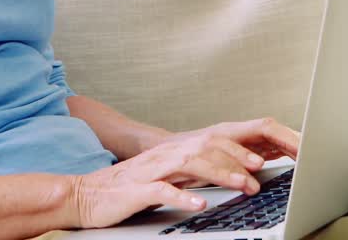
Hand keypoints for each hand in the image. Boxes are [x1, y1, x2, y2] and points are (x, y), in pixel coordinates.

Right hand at [66, 117, 300, 228]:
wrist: (85, 195)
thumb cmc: (127, 190)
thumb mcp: (166, 178)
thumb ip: (192, 174)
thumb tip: (227, 175)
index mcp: (173, 152)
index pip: (211, 143)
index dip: (238, 150)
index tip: (262, 160)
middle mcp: (164, 155)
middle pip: (206, 149)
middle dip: (236, 159)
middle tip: (259, 173)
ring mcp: (151, 171)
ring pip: (190, 165)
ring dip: (219, 174)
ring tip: (241, 186)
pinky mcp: (137, 190)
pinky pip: (163, 191)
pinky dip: (183, 197)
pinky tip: (199, 204)